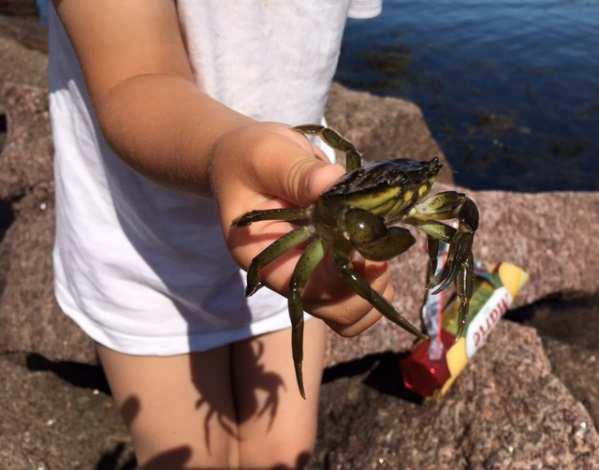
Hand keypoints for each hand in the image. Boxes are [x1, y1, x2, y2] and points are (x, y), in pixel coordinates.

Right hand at [210, 122, 394, 335]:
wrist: (246, 158)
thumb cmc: (249, 157)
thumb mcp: (267, 157)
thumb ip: (297, 173)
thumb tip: (333, 182)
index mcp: (263, 259)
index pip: (309, 291)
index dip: (346, 276)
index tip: (365, 240)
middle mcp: (288, 274)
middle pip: (336, 313)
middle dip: (369, 288)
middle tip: (382, 247)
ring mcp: (310, 272)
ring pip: (351, 311)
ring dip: (378, 287)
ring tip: (383, 247)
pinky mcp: (327, 262)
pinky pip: (358, 290)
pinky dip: (378, 276)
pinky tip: (381, 246)